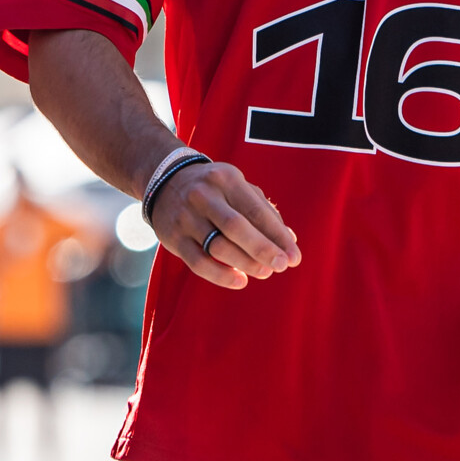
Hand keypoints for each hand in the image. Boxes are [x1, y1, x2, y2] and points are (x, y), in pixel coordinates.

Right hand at [148, 160, 300, 289]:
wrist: (165, 180)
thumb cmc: (214, 188)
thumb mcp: (238, 187)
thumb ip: (263, 210)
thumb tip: (290, 239)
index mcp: (226, 179)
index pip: (256, 210)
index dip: (278, 235)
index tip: (294, 255)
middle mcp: (204, 196)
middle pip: (236, 227)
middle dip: (263, 249)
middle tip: (283, 265)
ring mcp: (186, 217)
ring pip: (218, 246)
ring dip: (245, 263)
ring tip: (265, 272)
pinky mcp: (173, 238)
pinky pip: (198, 262)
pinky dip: (221, 275)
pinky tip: (240, 281)